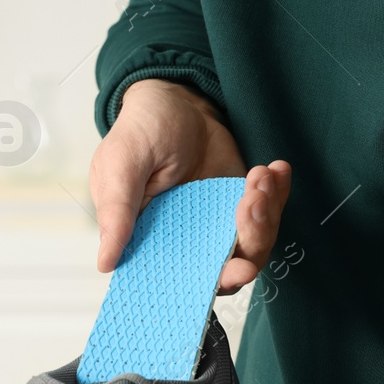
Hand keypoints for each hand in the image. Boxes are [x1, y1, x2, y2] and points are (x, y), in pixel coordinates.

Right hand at [90, 78, 292, 292]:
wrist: (176, 100)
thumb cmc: (141, 130)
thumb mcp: (120, 165)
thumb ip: (117, 213)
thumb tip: (105, 263)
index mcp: (150, 242)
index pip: (182, 280)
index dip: (211, 282)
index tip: (239, 267)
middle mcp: (187, 242)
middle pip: (230, 268)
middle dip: (251, 240)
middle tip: (253, 204)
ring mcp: (217, 224)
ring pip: (255, 243)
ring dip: (267, 213)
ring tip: (262, 175)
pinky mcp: (241, 204)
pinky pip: (269, 213)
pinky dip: (278, 194)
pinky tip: (275, 170)